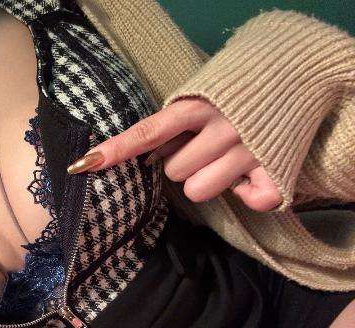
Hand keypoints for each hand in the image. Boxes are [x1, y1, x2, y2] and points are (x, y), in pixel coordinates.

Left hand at [67, 97, 282, 211]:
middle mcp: (223, 128)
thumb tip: (144, 153)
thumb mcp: (200, 93)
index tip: (86, 164)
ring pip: (199, 190)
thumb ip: (174, 121)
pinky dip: (246, 192)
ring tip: (224, 158)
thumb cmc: (236, 89)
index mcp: (197, 106)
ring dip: (206, 179)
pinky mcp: (276, 170)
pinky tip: (251, 172)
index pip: (148, 132)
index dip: (117, 149)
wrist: (297, 72)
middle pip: (174, 172)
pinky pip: (248, 201)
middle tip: (203, 145)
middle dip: (182, 163)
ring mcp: (251, 151)